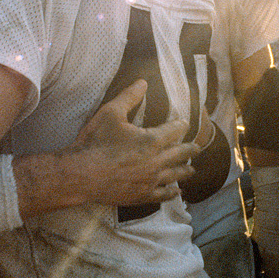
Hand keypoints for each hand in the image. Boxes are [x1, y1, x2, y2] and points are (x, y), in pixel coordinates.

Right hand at [64, 80, 198, 205]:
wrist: (81, 174)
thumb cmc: (95, 141)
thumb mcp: (111, 112)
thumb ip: (129, 96)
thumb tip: (142, 82)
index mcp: (151, 140)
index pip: (174, 130)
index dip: (181, 125)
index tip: (185, 123)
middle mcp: (156, 161)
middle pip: (180, 154)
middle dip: (190, 149)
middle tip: (197, 147)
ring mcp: (150, 180)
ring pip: (175, 175)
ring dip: (185, 171)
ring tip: (192, 169)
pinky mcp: (141, 195)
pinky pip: (163, 195)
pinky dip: (172, 193)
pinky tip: (177, 192)